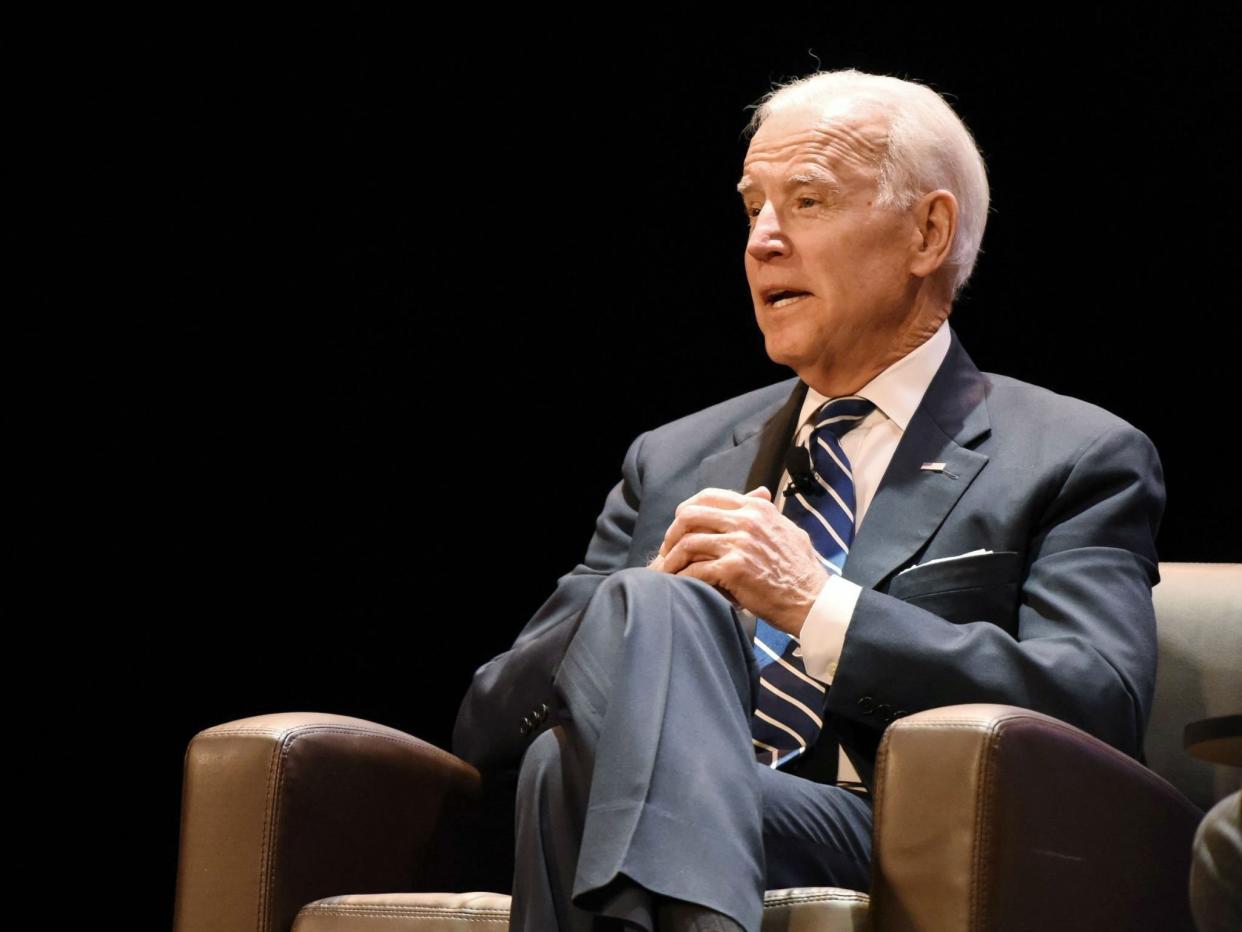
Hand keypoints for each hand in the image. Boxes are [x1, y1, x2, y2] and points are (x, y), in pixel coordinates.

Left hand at [646, 486, 828, 635]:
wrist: (813, 600)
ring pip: (688, 543)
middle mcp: (746, 520)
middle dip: (673, 532)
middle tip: (669, 549)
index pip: (708, 496)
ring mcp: (739, 544)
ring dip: (673, 558)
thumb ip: (768, 511)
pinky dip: (683, 577)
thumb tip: (759, 493)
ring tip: (669, 570)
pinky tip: (681, 584)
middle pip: (690, 515)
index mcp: (756, 508)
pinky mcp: (734, 569)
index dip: (687, 509)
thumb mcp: (788, 529)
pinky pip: (695, 569)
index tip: (681, 526)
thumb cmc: (801, 570)